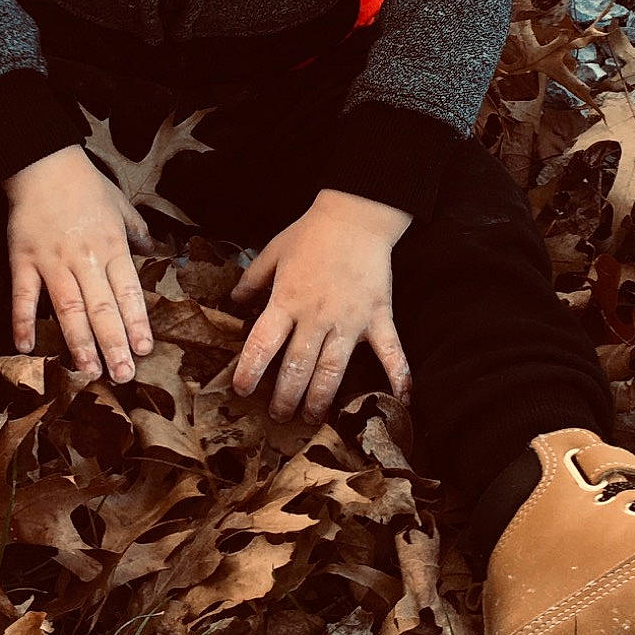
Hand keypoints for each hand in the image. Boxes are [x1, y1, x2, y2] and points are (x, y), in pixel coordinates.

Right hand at [4, 144, 155, 382]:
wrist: (43, 163)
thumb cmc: (85, 185)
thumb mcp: (120, 205)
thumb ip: (137, 232)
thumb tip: (153, 250)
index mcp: (111, 246)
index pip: (128, 292)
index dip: (136, 322)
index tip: (144, 350)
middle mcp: (84, 258)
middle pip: (101, 307)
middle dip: (113, 343)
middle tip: (122, 375)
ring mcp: (52, 261)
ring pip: (68, 307)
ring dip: (78, 341)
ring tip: (88, 370)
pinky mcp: (22, 259)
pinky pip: (23, 295)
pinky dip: (23, 320)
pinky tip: (26, 347)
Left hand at [227, 190, 412, 426]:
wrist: (356, 215)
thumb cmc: (311, 233)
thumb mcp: (273, 251)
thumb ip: (253, 280)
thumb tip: (233, 302)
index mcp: (287, 301)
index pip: (263, 344)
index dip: (249, 370)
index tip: (241, 389)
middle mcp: (317, 316)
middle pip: (297, 367)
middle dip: (285, 397)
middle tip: (278, 417)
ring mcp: (350, 321)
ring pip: (333, 370)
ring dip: (321, 398)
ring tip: (311, 419)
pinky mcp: (378, 318)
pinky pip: (391, 354)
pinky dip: (399, 379)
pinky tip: (401, 404)